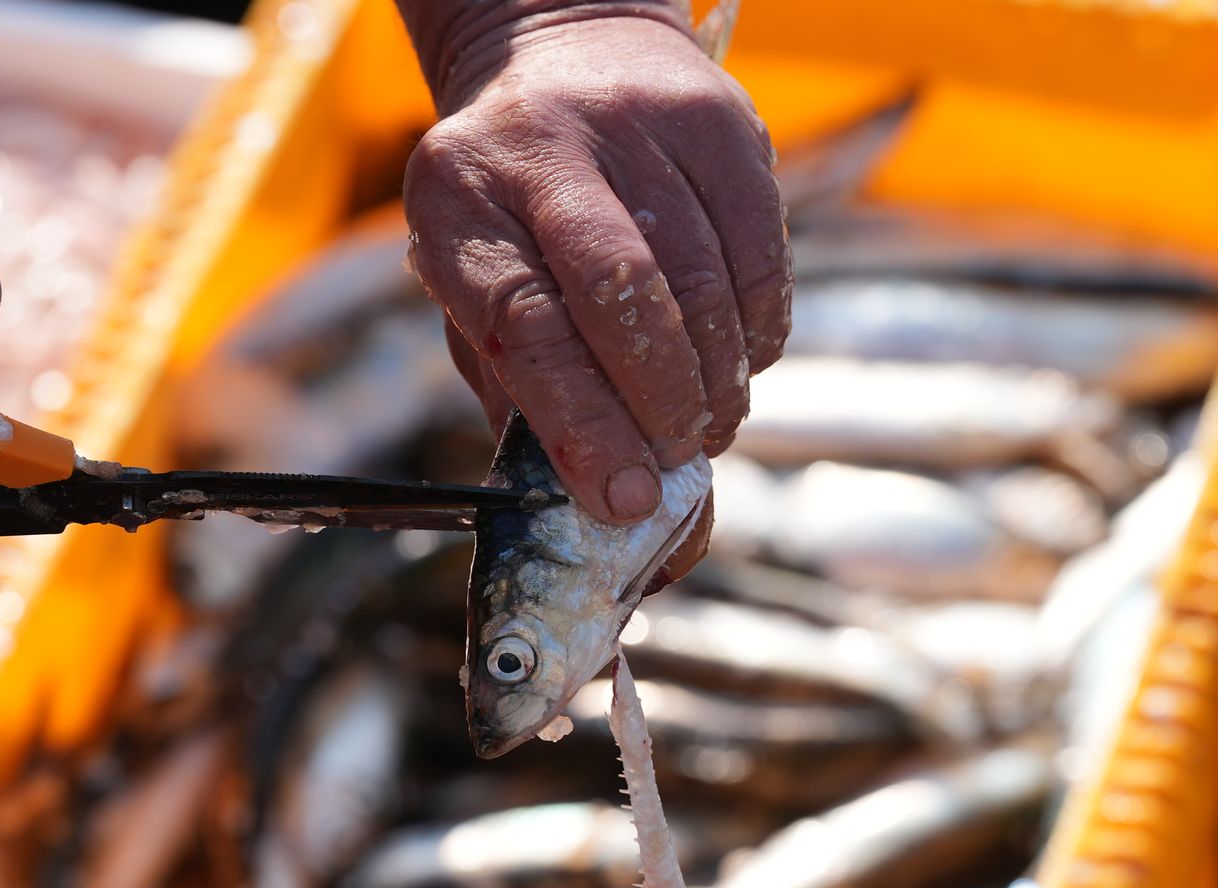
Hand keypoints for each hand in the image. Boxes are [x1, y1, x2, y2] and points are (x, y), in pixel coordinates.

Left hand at [399, 6, 785, 530]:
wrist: (567, 57)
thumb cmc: (512, 216)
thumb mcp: (476, 290)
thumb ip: (518, 389)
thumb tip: (588, 499)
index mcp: (458, 199)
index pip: (528, 325)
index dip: (584, 423)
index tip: (623, 497)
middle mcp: (542, 146)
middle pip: (623, 292)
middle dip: (661, 402)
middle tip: (675, 460)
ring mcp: (636, 122)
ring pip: (702, 278)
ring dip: (717, 378)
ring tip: (709, 425)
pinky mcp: (718, 121)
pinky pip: (759, 251)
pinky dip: (758, 330)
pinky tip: (739, 362)